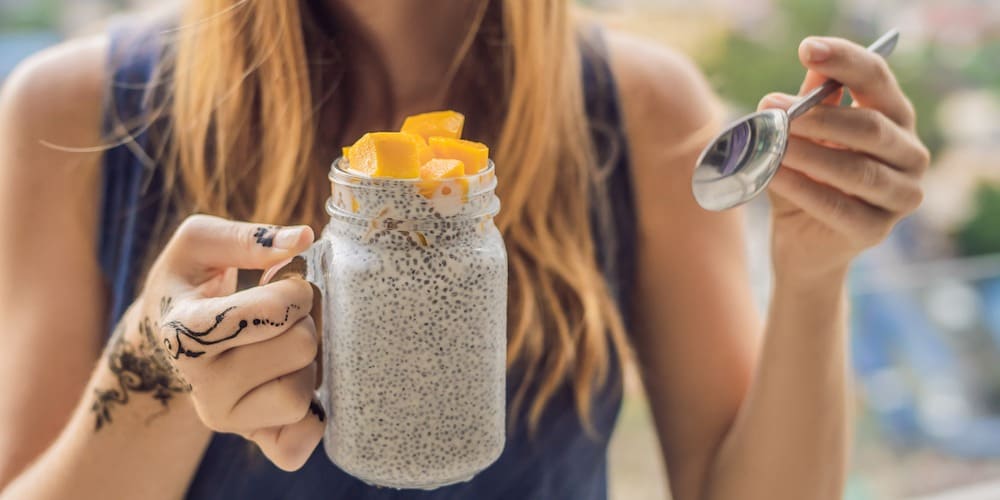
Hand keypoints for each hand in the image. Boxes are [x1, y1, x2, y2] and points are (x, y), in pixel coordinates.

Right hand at [142, 215, 321, 470]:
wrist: (172, 339)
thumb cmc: (192, 283)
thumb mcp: (200, 245)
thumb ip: (248, 238)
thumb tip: (302, 239)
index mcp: (184, 332)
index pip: (267, 314)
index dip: (291, 291)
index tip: (281, 281)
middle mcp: (201, 385)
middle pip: (300, 347)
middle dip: (306, 319)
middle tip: (285, 312)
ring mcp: (225, 418)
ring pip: (302, 392)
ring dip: (309, 361)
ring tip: (285, 343)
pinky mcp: (251, 439)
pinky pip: (299, 444)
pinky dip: (312, 413)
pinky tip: (293, 380)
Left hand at [760, 36, 929, 283]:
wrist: (802, 244)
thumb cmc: (805, 180)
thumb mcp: (803, 138)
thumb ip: (808, 106)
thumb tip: (800, 80)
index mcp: (895, 119)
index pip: (876, 79)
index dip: (844, 60)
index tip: (807, 49)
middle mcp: (909, 154)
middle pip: (870, 126)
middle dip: (818, 116)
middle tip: (774, 108)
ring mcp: (901, 195)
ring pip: (856, 168)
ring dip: (809, 153)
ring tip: (772, 144)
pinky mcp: (876, 230)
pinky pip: (837, 206)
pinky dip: (802, 187)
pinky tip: (774, 174)